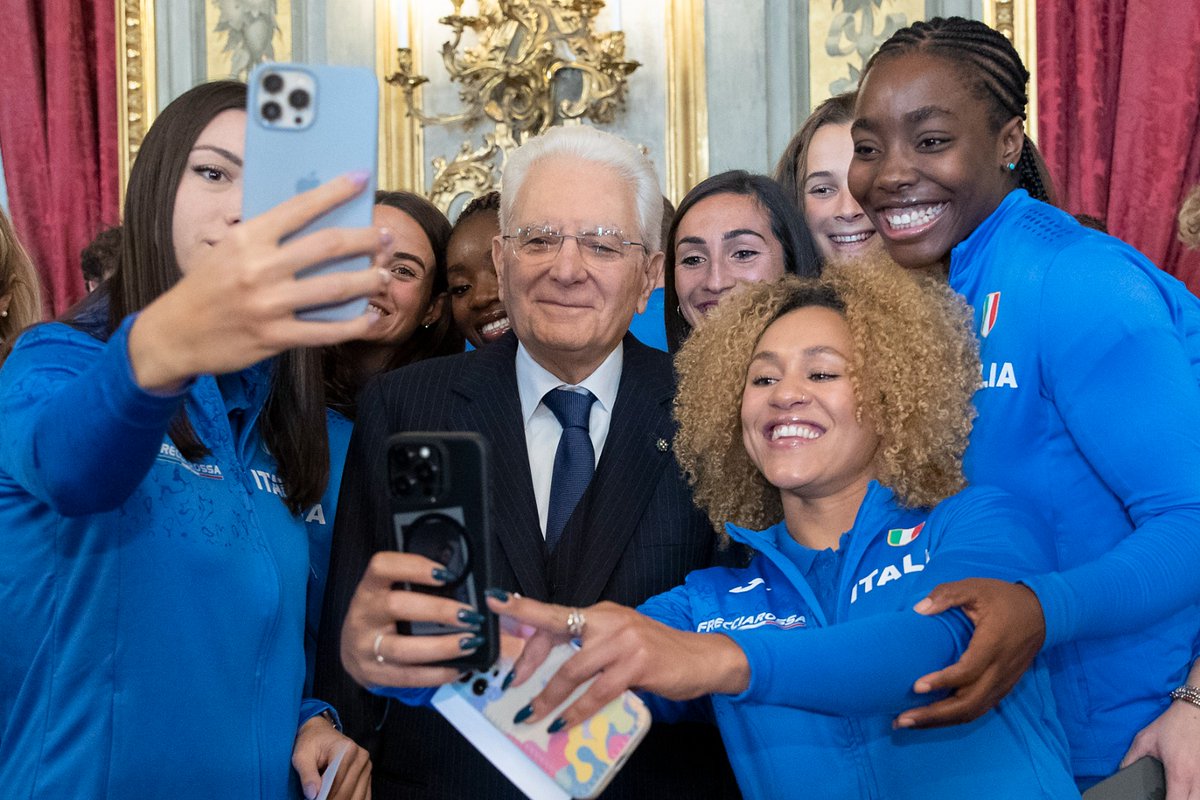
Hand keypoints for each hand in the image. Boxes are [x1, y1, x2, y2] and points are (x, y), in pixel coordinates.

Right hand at [129, 173, 390, 391]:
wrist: (173, 333)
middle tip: (384, 237)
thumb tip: (314, 223)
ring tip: (384, 275)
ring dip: (368, 280)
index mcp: (247, 238)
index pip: (300, 207)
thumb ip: (265, 238)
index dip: (335, 191)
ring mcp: (268, 304)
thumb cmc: (206, 287)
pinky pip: (324, 331)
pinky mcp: (274, 337)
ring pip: (335, 288)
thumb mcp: (227, 250)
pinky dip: (353, 324)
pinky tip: (368, 317)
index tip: (361, 179)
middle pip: (328, 246)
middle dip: (365, 239)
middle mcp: (259, 268)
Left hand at [291, 714, 370, 799]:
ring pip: (358, 796)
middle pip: (348, 790)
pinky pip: (364, 796)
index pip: (337, 780)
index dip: (326, 796)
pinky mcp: (367, 774)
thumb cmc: (311, 743)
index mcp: (346, 749)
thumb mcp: (302, 756)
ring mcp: (366, 766)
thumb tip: (312, 795)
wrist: (321, 733)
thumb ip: (307, 775)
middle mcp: (361, 757)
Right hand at [340, 551, 486, 688]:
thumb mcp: (389, 593)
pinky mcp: (374, 674)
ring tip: (470, 643)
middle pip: (396, 606)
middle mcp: (363, 615)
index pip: (383, 566)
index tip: (446, 574)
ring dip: (442, 647)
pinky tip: (458, 667)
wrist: (353, 651)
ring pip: (404, 649)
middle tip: (470, 615)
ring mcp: (365, 647)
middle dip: (438, 610)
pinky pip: (408, 676)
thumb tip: (460, 582)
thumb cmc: (382, 615)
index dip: (414, 566)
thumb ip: (417, 585)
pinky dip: (437, 673)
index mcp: (369, 588)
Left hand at [486, 592, 748, 729]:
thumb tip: (548, 673)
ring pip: (573, 670)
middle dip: (529, 662)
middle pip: (556, 634)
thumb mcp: (620, 642)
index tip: (494, 603)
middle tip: (511, 687)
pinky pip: (597, 693)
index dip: (523, 609)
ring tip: (532, 715)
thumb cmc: (657, 653)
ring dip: (548, 697)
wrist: (702, 658)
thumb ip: (589, 650)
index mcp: (601, 612)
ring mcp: (624, 641)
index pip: (555, 611)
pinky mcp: (637, 664)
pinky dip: (577, 711)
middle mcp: (609, 620)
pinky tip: (564, 723)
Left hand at [894, 578, 1045, 728]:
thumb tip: (919, 610)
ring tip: (908, 723)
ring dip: (940, 721)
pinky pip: (979, 709)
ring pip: (973, 711)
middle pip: (968, 702)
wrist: (1042, 612)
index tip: (915, 687)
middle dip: (934, 715)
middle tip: (901, 719)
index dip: (942, 681)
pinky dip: (954, 718)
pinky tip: (931, 719)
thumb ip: (947, 595)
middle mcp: (1000, 669)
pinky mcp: (1003, 687)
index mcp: (993, 644)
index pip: (968, 671)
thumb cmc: (1004, 598)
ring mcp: (1003, 682)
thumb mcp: (975, 587)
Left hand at [1123, 699, 1199, 798]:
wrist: (1193, 712)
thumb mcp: (1144, 740)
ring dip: (1189, 799)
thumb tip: (1121, 773)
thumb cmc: (1170, 726)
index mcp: (1179, 773)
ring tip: (1176, 794)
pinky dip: (1196, 793)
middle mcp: (1197, 779)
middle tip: (1164, 797)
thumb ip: (1130, 759)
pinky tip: (1187, 790)